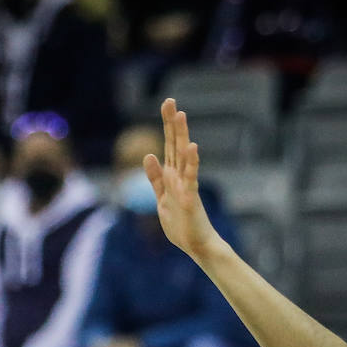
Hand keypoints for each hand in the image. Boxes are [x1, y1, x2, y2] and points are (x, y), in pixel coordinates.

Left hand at [143, 98, 221, 259]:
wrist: (197, 245)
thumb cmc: (181, 223)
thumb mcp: (161, 197)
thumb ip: (155, 177)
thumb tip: (149, 156)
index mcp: (172, 176)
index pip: (168, 145)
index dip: (167, 126)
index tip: (167, 105)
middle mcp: (180, 176)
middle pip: (175, 144)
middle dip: (172, 123)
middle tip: (170, 101)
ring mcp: (186, 185)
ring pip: (183, 156)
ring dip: (182, 135)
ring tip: (181, 115)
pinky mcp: (190, 196)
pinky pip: (191, 177)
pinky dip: (192, 162)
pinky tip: (192, 147)